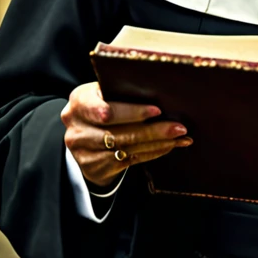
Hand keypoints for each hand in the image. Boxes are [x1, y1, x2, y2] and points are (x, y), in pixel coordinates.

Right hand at [61, 81, 192, 187]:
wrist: (84, 135)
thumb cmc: (103, 104)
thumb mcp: (104, 92)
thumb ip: (121, 91)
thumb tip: (162, 89)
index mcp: (79, 101)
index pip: (106, 109)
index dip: (132, 112)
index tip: (157, 110)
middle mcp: (76, 127)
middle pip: (118, 132)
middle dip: (152, 130)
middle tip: (179, 127)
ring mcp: (82, 151)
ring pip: (126, 147)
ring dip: (157, 143)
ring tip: (180, 137)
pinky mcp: (93, 168)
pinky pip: (128, 161)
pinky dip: (151, 153)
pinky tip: (168, 146)